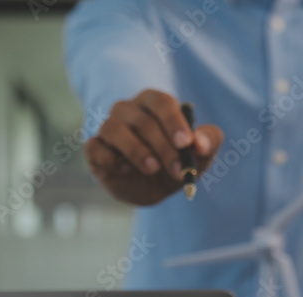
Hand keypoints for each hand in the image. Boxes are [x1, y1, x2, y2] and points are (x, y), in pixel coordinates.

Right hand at [84, 90, 223, 205]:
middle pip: (142, 121)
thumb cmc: (177, 161)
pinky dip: (110, 158)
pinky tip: (125, 169)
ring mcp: (108, 127)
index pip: (161, 102)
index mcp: (153, 103)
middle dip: (164, 148)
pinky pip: (95, 147)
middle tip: (179, 170)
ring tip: (153, 168)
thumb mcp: (200, 155)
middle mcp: (128, 110)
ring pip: (114, 129)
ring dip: (136, 150)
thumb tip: (199, 144)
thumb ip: (208, 142)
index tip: (185, 143)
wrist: (153, 188)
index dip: (173, 121)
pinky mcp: (95, 149)